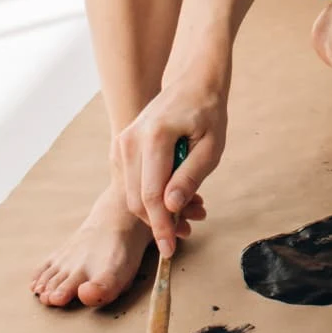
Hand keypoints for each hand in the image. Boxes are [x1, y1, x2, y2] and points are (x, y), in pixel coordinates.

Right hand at [113, 74, 228, 256]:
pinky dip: (149, 197)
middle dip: (158, 222)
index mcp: (154, 137)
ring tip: (188, 210)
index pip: (151, 195)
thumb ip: (190, 177)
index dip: (161, 226)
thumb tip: (171, 208)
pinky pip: (129, 183)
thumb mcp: (211, 147)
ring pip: (130, 195)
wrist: (193, 83)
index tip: (170, 249)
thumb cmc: (207, 113)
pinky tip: (174, 195)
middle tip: (186, 232)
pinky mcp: (121, 147)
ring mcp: (121, 143)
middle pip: (135, 200)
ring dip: (155, 211)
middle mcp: (129, 140)